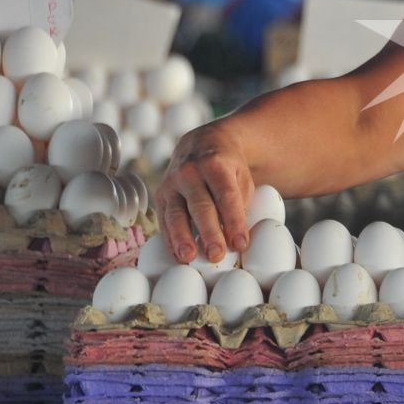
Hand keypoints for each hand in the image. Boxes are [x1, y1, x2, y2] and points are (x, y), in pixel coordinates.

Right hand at [154, 120, 256, 264]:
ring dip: (182, 238)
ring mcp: (172, 182)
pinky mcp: (161, 194)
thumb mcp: (242, 178)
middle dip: (209, 232)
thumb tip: (237, 240)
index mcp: (215, 164)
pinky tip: (176, 254)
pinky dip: (170, 238)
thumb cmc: (228, 168)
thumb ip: (240, 205)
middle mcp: (190, 171)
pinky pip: (164, 218)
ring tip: (189, 258)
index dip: (234, 221)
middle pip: (200, 206)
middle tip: (216, 255)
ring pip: (177, 213)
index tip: (240, 244)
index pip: (226, 195)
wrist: (202, 144)